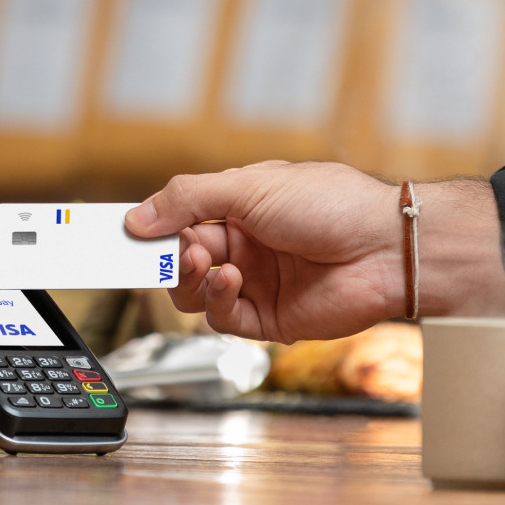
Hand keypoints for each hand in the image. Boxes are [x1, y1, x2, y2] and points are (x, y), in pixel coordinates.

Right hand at [125, 163, 504, 342]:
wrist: (387, 249)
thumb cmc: (334, 204)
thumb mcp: (250, 185)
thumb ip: (188, 200)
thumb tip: (139, 217)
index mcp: (240, 207)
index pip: (179, 218)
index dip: (150, 227)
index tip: (117, 234)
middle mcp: (246, 246)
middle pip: (180, 259)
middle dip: (165, 256)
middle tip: (151, 253)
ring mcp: (257, 283)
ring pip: (195, 293)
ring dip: (189, 279)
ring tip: (200, 263)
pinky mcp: (270, 320)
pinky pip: (224, 318)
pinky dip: (217, 300)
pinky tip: (230, 280)